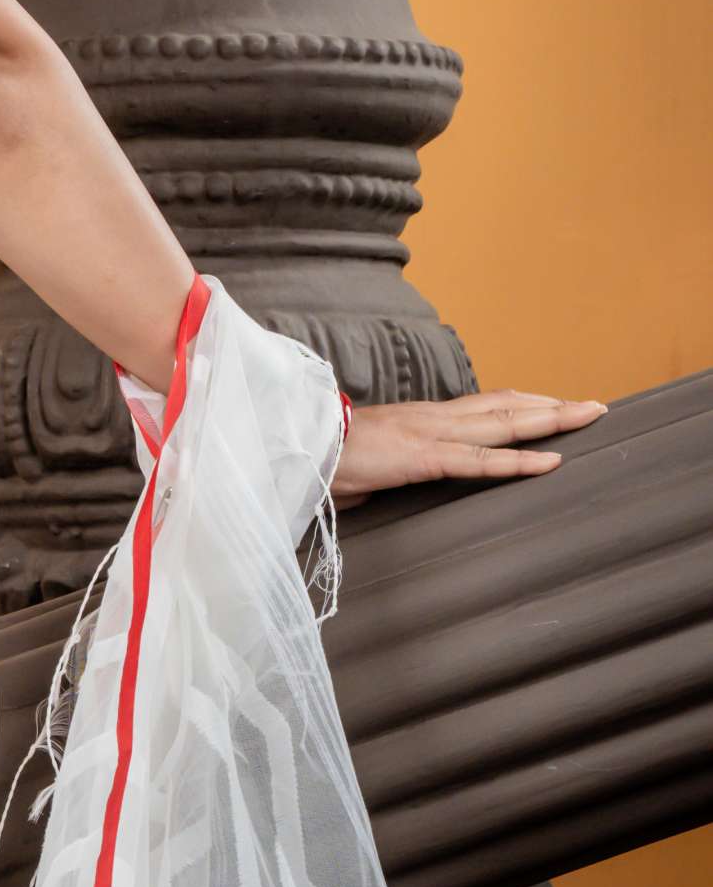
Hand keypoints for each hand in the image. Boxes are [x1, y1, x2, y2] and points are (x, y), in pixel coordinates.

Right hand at [333, 388, 605, 502]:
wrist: (292, 447)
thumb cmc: (323, 459)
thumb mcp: (369, 465)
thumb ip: (390, 470)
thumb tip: (386, 483)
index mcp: (422, 420)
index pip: (483, 405)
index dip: (523, 403)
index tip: (556, 404)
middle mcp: (434, 418)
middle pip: (505, 406)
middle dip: (552, 406)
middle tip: (594, 405)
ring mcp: (431, 434)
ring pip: (502, 423)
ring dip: (550, 420)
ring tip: (588, 417)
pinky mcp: (423, 457)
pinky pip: (479, 460)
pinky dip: (518, 461)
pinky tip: (550, 461)